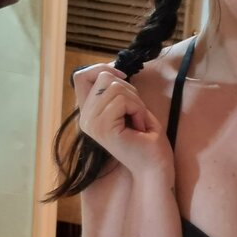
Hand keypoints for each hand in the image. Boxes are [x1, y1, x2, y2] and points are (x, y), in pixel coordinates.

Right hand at [73, 63, 173, 181]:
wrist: (156, 167)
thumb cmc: (147, 139)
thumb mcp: (129, 107)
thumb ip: (115, 90)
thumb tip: (110, 70)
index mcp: (88, 114)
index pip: (81, 76)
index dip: (101, 69)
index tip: (123, 79)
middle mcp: (85, 119)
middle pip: (103, 77)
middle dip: (129, 90)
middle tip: (137, 115)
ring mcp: (91, 124)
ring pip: (115, 87)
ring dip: (136, 102)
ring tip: (138, 123)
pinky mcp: (103, 128)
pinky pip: (122, 100)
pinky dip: (138, 110)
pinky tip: (139, 128)